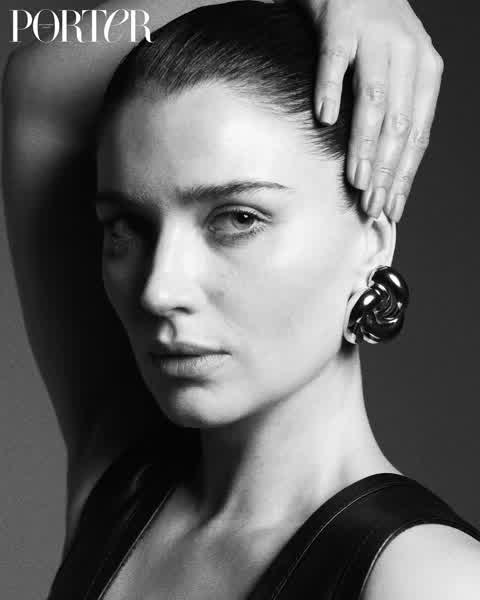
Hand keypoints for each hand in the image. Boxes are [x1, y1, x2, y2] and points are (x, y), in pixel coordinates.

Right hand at [274, 0, 443, 221]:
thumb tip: (386, 170)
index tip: (393, 206)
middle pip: (399, 123)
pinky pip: (335, 61)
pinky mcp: (340, 24)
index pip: (418, 133)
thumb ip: (398, 114)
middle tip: (373, 204)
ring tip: (356, 178)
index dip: (405, 175)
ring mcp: (375, 37)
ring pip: (374, 99)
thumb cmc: (376, 36)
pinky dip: (330, 89)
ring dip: (364, 144)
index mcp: (426, 70)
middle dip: (386, 170)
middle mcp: (407, 53)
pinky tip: (325, 117)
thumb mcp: (401, 73)